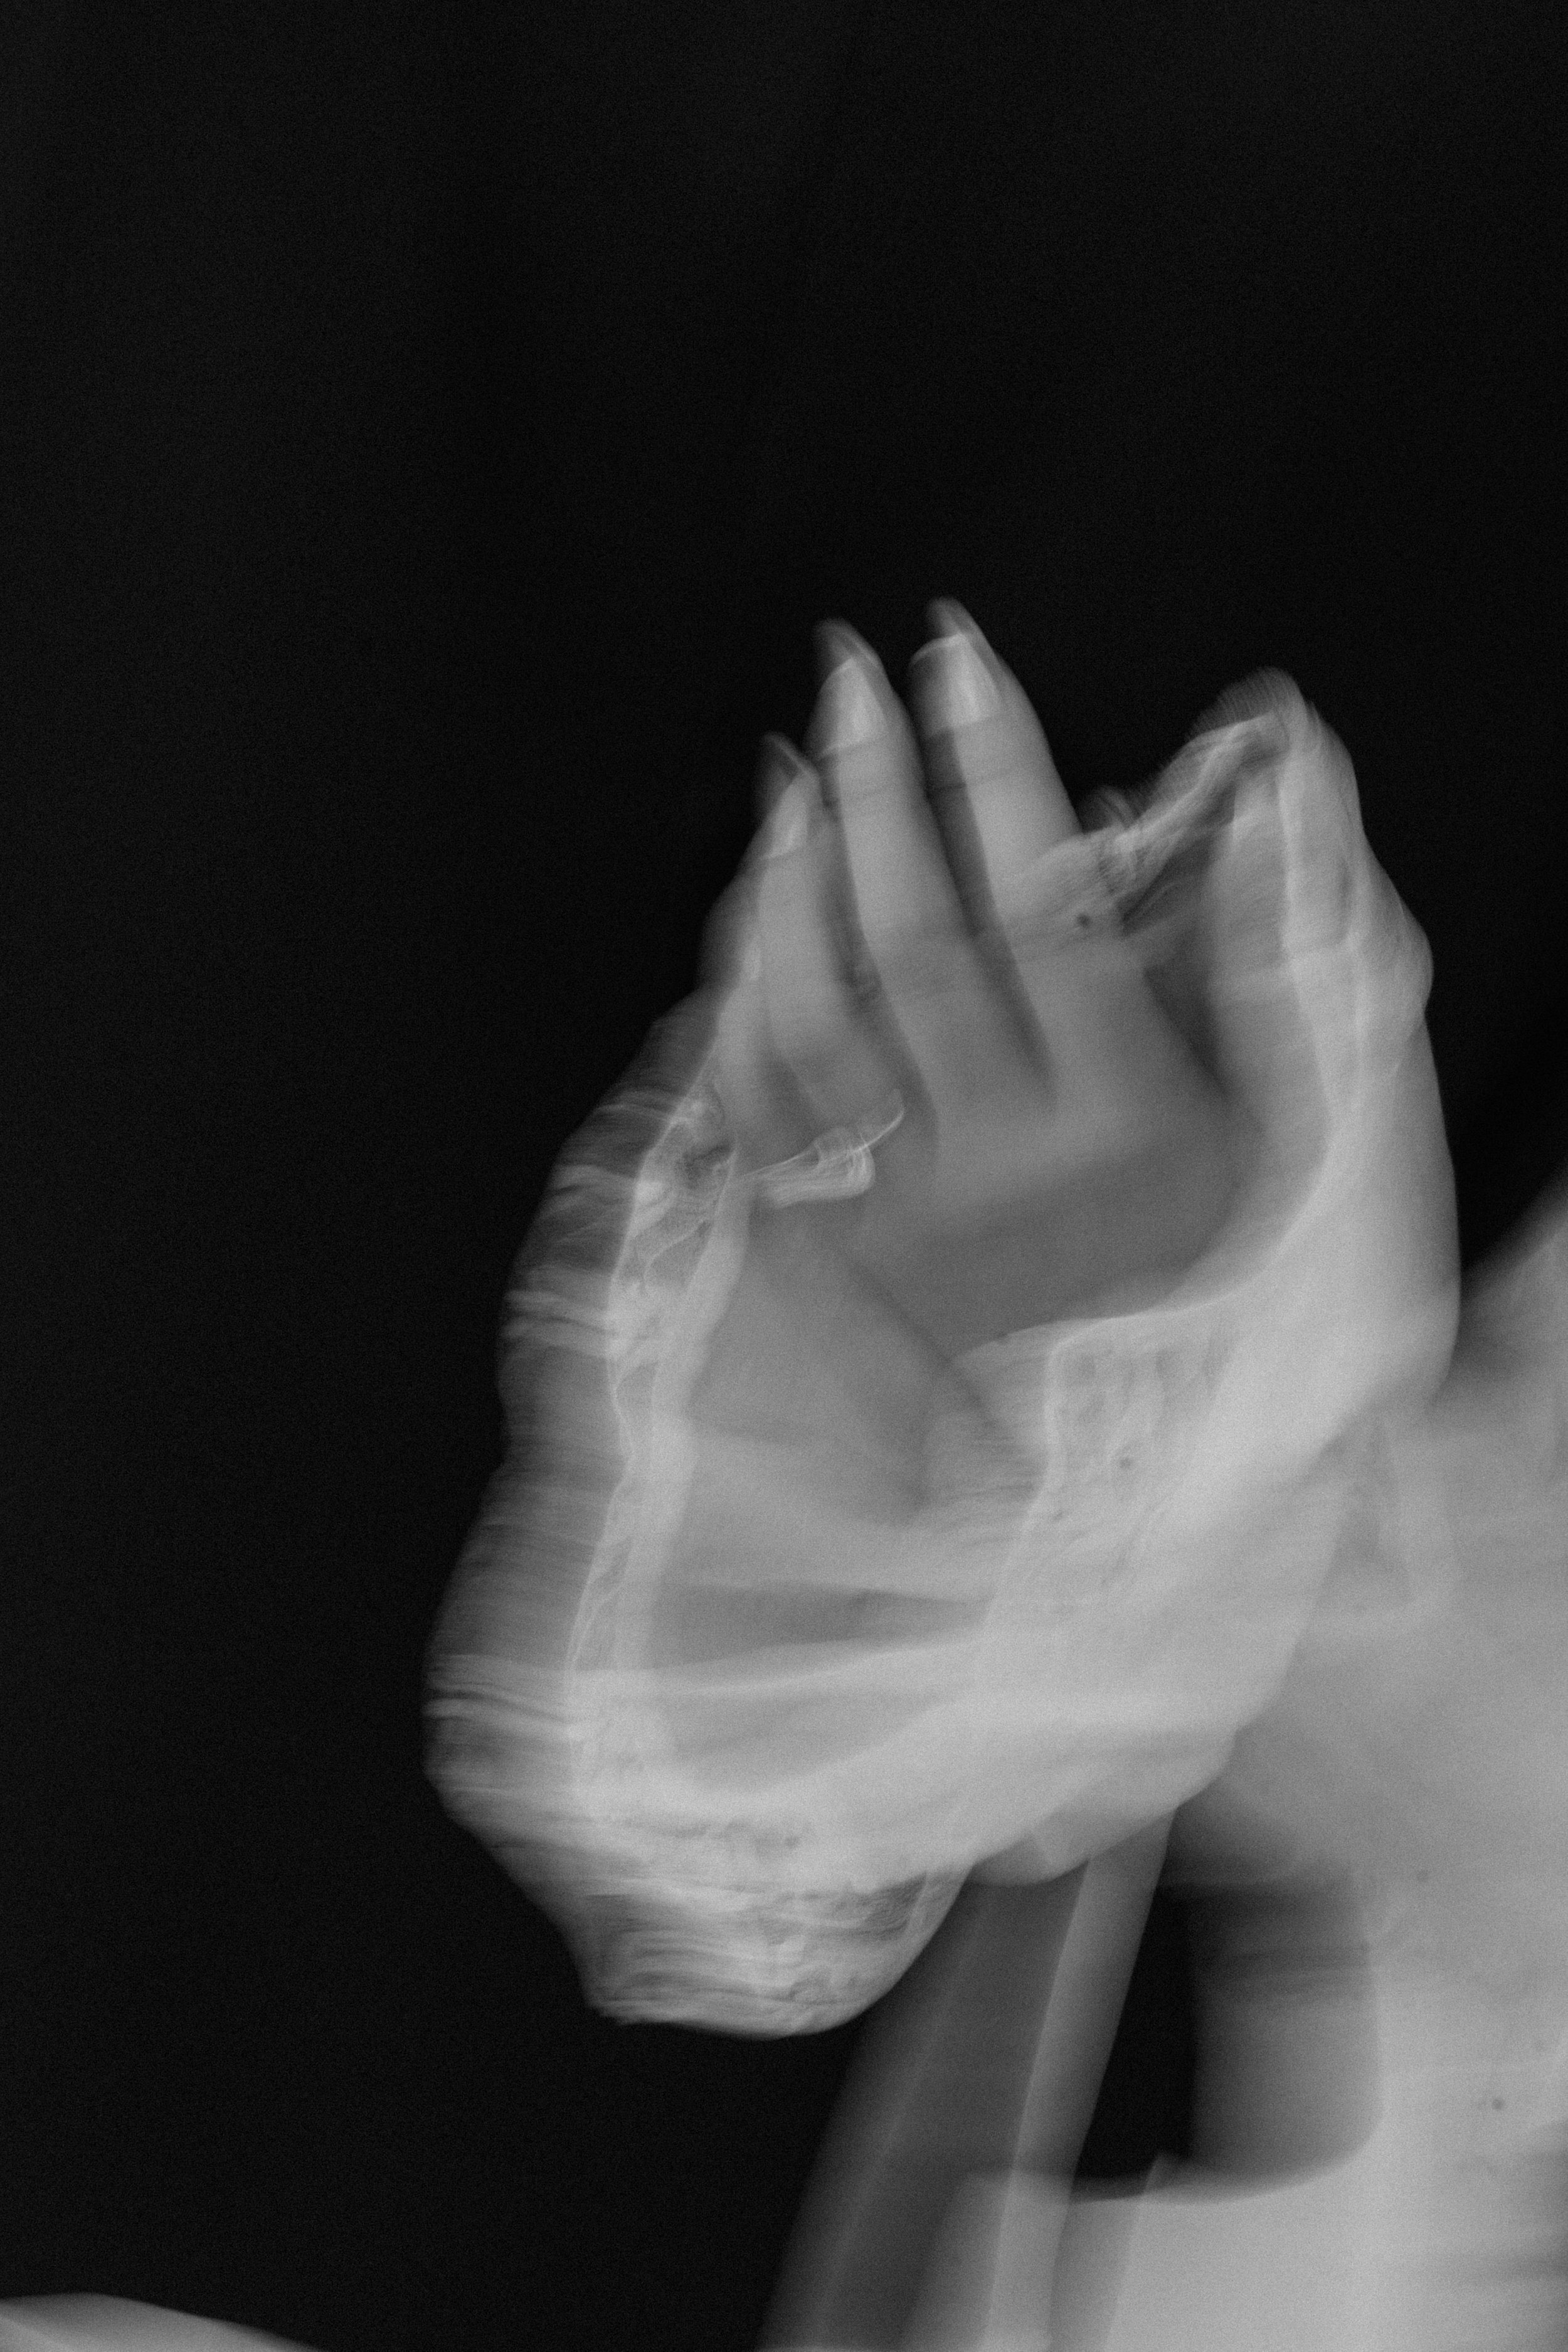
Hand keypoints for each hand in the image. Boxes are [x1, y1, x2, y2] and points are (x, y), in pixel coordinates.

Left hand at [693, 603, 1248, 1510]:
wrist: (1126, 1461)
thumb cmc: (1204, 1266)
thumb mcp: (1266, 1127)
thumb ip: (1235, 960)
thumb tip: (1180, 786)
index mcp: (1123, 1128)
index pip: (1046, 909)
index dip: (996, 769)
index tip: (959, 659)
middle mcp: (1003, 1170)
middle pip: (913, 941)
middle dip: (879, 788)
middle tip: (852, 674)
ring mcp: (900, 1216)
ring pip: (811, 1016)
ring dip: (793, 876)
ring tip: (795, 770)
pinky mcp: (830, 1251)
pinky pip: (753, 1108)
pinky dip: (738, 995)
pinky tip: (748, 909)